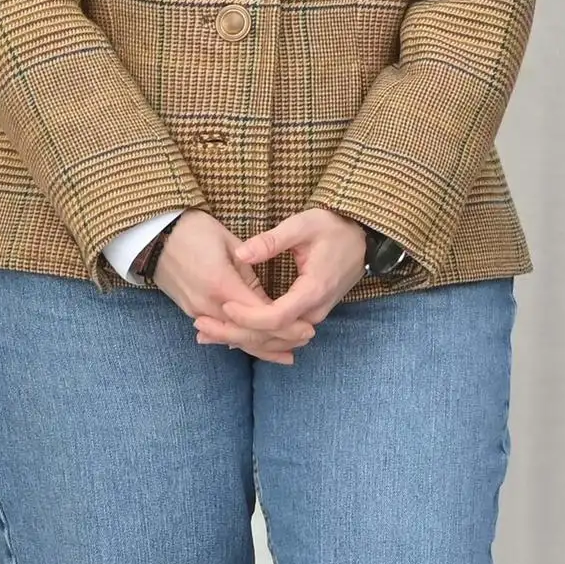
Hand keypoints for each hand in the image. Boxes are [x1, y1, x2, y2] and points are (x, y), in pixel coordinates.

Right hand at [151, 211, 299, 361]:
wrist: (154, 235)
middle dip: (277, 341)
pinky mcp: (191, 311)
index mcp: (221, 285)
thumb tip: (268, 298)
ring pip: (233, 337)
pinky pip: (220, 332)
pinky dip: (241, 340)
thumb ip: (250, 269)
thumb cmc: (194, 230)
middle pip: (247, 333)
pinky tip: (256, 347)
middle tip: (305, 340)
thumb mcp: (228, 242)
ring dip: (260, 346)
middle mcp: (207, 305)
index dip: (285, 325)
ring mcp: (196, 311)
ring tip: (287, 352)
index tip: (308, 327)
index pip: (260, 315)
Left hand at [194, 208, 371, 360]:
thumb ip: (272, 240)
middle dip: (234, 333)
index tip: (224, 306)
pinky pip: (280, 333)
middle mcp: (315, 311)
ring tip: (206, 334)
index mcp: (313, 290)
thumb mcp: (303, 225)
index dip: (247, 316)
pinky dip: (255, 334)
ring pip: (274, 338)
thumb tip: (241, 252)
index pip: (275, 318)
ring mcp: (314, 315)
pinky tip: (230, 334)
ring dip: (241, 337)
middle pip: (271, 335)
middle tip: (200, 327)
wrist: (364, 237)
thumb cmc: (334, 227)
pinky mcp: (309, 314)